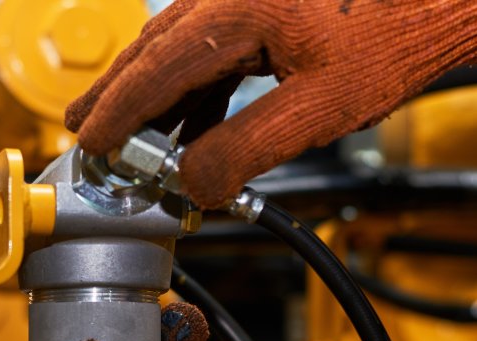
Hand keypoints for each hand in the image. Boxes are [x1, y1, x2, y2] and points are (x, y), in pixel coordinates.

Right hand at [66, 0, 476, 207]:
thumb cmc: (395, 40)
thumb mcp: (320, 109)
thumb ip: (247, 149)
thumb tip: (191, 186)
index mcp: (238, 9)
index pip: (156, 68)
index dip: (117, 112)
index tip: (90, 144)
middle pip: (153, 50)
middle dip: (116, 95)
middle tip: (80, 130)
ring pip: (178, 48)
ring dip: (151, 93)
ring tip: (122, 130)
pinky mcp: (266, 6)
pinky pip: (212, 48)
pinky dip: (192, 87)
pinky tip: (188, 121)